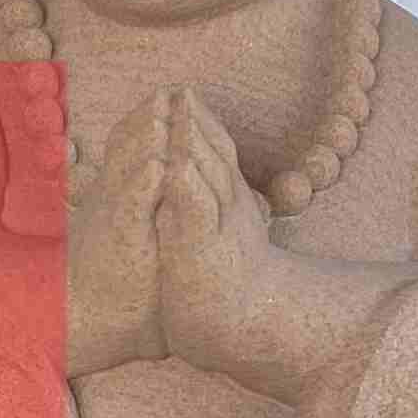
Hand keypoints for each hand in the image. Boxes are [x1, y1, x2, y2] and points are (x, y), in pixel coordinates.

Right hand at [63, 88, 171, 378]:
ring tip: (164, 109)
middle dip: (147, 115)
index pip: (131, 146)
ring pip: (128, 166)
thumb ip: (154, 209)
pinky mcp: (118, 238)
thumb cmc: (123, 283)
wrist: (92, 320)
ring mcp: (114, 217)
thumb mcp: (139, 235)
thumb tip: (173, 187)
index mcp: (119, 195)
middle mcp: (112, 199)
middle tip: (171, 88)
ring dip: (145, 136)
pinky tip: (159, 164)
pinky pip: (130, 203)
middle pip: (126, 145)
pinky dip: (143, 182)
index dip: (147, 119)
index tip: (171, 96)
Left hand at [153, 88, 278, 383]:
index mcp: (230, 205)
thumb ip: (208, 211)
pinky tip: (174, 164)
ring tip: (178, 109)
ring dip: (192, 140)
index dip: (203, 123)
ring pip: (208, 175)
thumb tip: (198, 186)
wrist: (244, 330)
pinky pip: (196, 211)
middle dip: (196, 120)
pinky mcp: (203, 249)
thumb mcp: (219, 238)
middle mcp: (230, 210)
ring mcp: (219, 228)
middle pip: (216, 154)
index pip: (218, 155)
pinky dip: (186, 185)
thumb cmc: (226, 289)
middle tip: (180, 87)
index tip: (185, 94)